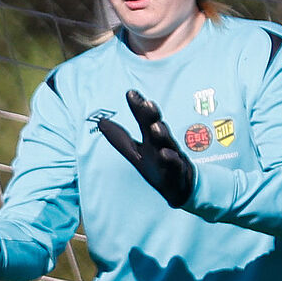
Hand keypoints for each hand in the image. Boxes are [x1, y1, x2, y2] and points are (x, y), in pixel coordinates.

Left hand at [97, 89, 196, 207]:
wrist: (180, 188)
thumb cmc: (157, 165)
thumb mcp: (135, 152)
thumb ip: (119, 137)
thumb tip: (100, 121)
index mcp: (150, 139)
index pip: (143, 120)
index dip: (137, 107)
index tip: (130, 92)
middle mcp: (160, 144)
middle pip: (154, 127)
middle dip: (150, 115)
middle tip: (146, 103)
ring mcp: (170, 157)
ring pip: (166, 144)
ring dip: (161, 135)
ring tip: (155, 127)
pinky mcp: (176, 172)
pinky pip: (174, 165)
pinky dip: (170, 159)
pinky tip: (164, 154)